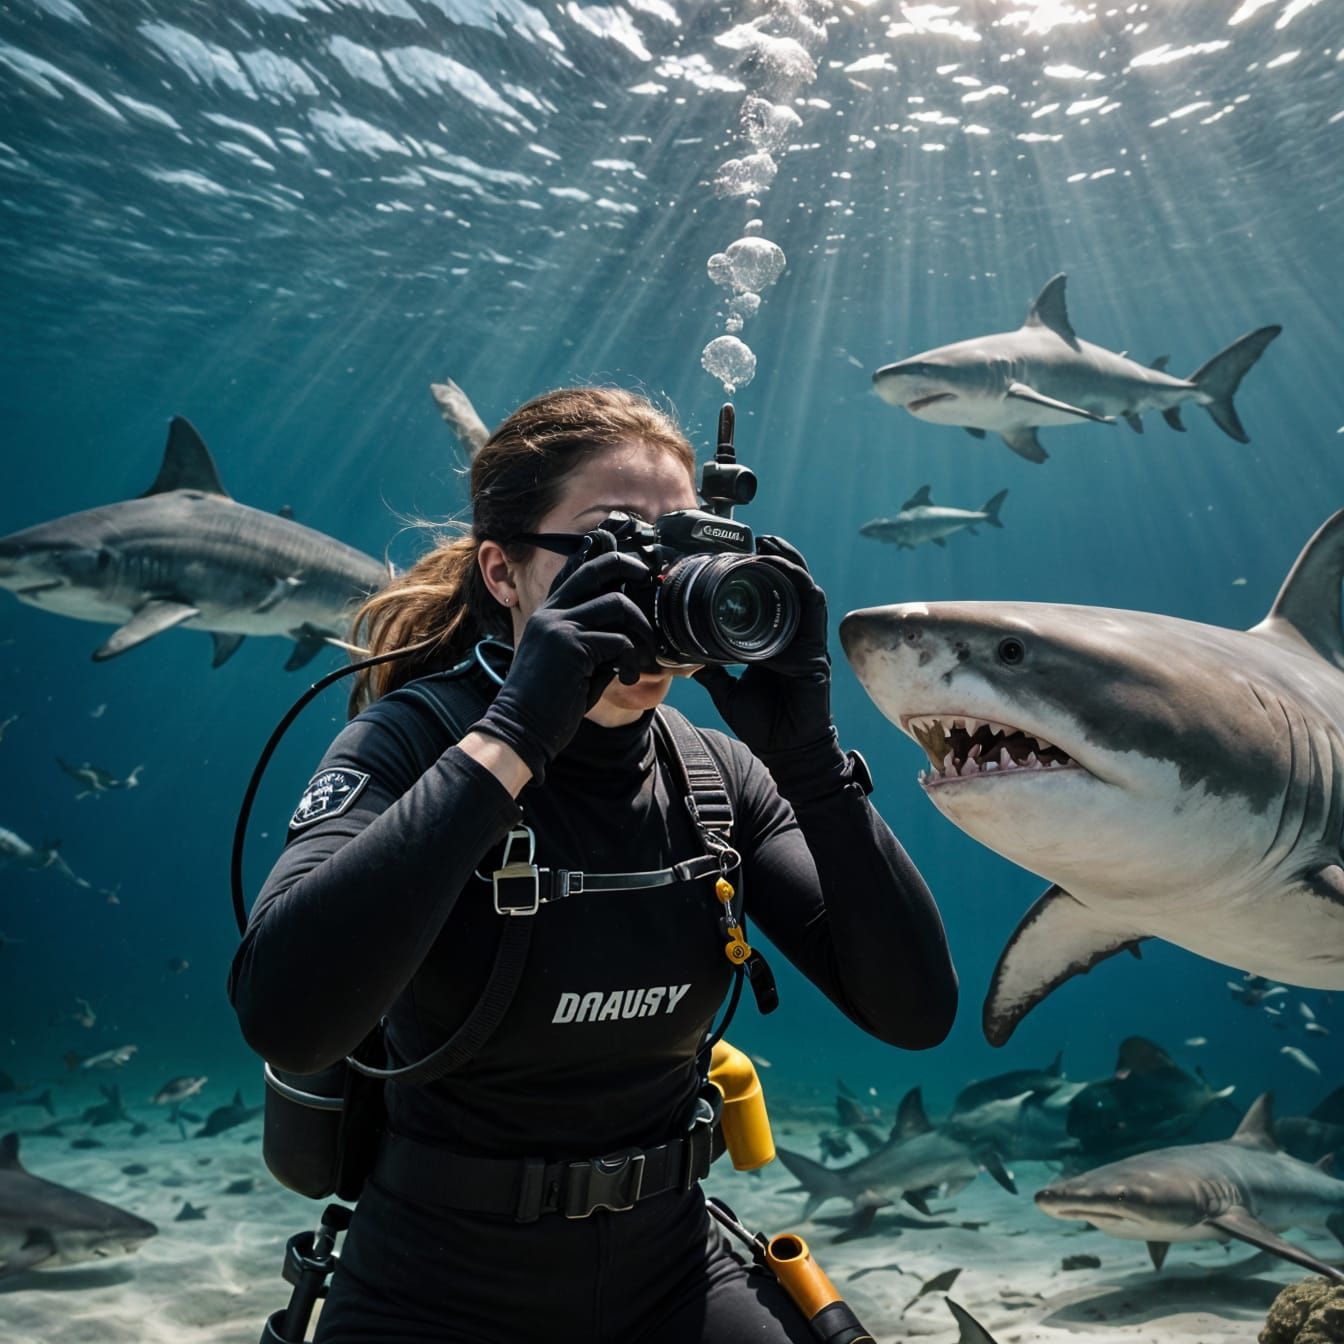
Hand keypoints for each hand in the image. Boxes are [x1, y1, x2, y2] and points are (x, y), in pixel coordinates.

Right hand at [472, 541, 654, 784]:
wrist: (521, 728)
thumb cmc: (547, 703)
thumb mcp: (567, 663)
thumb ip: (590, 642)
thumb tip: (625, 636)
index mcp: (547, 615)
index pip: (573, 571)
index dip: (599, 557)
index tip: (626, 561)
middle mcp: (551, 613)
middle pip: (596, 570)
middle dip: (628, 565)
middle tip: (647, 576)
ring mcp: (560, 626)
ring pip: (617, 604)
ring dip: (641, 628)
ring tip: (643, 655)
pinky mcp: (573, 645)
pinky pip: (619, 641)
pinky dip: (631, 661)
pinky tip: (627, 678)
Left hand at [693, 536, 834, 761]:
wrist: (785, 751)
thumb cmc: (762, 724)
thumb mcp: (726, 690)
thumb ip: (711, 670)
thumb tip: (686, 656)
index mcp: (773, 642)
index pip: (769, 598)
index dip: (758, 574)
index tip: (736, 555)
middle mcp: (792, 637)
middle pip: (789, 586)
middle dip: (775, 557)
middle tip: (754, 539)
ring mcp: (806, 641)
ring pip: (803, 589)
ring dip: (788, 563)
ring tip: (769, 544)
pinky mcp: (814, 650)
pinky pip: (812, 608)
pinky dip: (800, 584)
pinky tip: (784, 569)